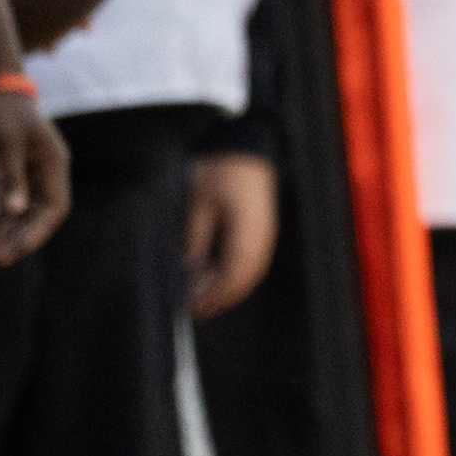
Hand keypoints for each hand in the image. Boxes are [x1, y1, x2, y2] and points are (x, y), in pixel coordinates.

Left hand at [0, 89, 71, 267]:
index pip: (54, 208)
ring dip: (2, 234)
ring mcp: (29, 176)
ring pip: (18, 213)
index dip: (39, 231)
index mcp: (54, 166)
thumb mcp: (7, 143)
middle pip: (34, 216)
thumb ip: (12, 177)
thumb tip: (16, 210)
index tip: (19, 249)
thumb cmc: (5, 112)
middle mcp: (45, 175)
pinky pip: (5, 203)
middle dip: (15, 239)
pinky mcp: (11, 174)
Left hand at [182, 149, 277, 318]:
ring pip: (250, 275)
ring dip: (228, 289)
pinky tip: (216, 277)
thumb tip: (190, 270)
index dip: (213, 295)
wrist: (244, 147)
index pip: (233, 276)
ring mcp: (266, 235)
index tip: (193, 306)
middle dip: (220, 298)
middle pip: (244, 280)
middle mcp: (262, 238)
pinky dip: (235, 276)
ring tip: (204, 297)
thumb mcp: (200, 204)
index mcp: (248, 232)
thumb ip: (196, 239)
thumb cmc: (222, 170)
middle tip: (195, 309)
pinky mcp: (263, 231)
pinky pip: (252, 262)